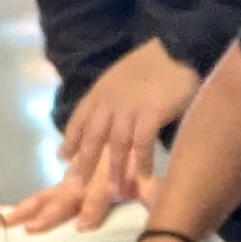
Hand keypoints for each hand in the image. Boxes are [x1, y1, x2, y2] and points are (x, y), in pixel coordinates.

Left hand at [5, 40, 199, 229]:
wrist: (177, 49)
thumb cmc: (154, 65)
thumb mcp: (122, 78)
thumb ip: (112, 97)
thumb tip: (107, 117)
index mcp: (101, 92)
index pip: (80, 119)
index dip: (70, 140)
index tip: (63, 158)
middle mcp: (110, 102)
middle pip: (93, 136)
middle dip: (84, 162)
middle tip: (76, 186)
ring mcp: (130, 108)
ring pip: (115, 143)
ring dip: (112, 169)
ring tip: (110, 192)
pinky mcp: (152, 113)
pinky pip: (142, 142)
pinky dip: (140, 161)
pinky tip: (142, 177)